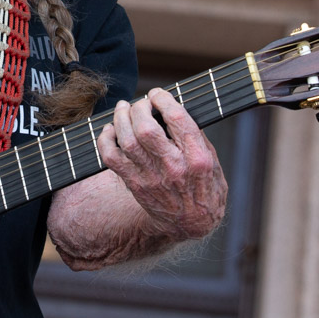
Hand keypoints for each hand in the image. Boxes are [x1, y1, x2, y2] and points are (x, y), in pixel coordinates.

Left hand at [99, 87, 227, 239]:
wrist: (193, 224)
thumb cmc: (205, 187)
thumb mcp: (212, 159)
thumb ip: (194, 135)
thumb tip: (171, 108)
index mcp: (197, 157)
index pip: (176, 119)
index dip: (163, 99)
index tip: (157, 94)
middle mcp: (173, 167)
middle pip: (146, 128)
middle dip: (139, 108)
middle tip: (140, 103)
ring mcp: (151, 177)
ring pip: (127, 141)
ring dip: (121, 118)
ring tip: (123, 108)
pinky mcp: (135, 184)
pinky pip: (111, 158)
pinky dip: (106, 140)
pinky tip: (110, 130)